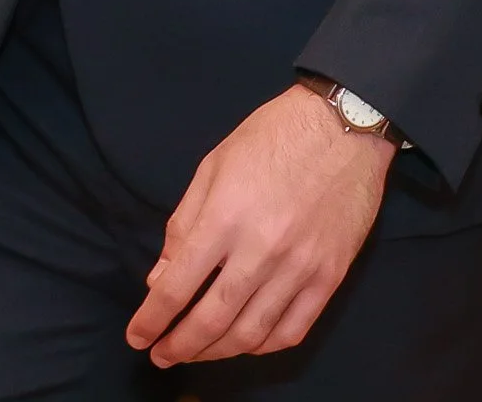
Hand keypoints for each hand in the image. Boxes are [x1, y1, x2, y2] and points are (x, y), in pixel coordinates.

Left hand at [125, 84, 395, 367]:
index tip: (137, 336)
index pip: (177, 286)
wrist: (344, 124)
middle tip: (161, 356)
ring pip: (250, 334)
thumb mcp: (215, 165)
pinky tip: (245, 343)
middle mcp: (260, 249)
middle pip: (211, 320)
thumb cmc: (272, 135)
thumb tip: (160, 278)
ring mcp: (299, 267)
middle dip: (179, 346)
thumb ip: (184, 223)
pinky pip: (292, 330)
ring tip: (196, 354)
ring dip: (216, 353)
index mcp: (225, 217)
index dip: (151, 319)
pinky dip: (263, 346)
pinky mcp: (329, 277)